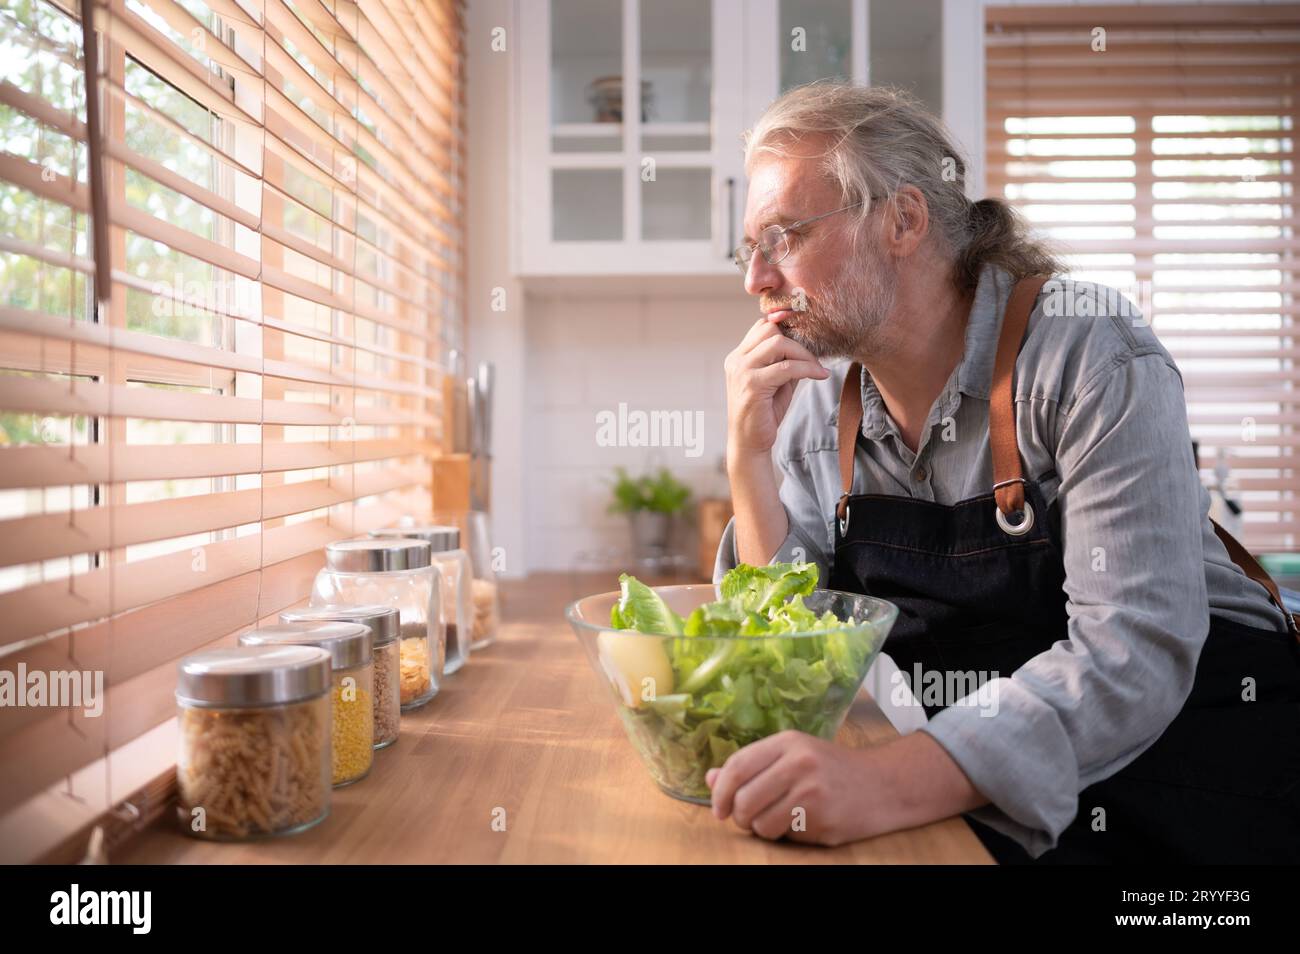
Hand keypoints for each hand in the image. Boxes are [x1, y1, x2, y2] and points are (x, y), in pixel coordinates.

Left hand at [705, 730, 887, 845]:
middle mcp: (799, 764)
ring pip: (761, 824)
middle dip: (739, 816)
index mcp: (788, 742)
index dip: (720, 791)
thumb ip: (752, 766)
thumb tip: (710, 778)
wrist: (883, 784)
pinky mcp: (824, 820)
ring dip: (763, 829)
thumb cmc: (831, 769)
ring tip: (780, 819)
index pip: (737, 766)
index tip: (718, 808)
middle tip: (748, 818)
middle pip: (744, 799)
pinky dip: (788, 835)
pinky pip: (787, 836)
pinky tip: (805, 822)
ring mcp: (812, 793)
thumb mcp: (793, 755)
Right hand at [724, 317, 828, 459]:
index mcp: (738, 357)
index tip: (806, 343)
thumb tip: (807, 344)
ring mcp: (742, 371)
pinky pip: (786, 367)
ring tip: (816, 368)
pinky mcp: (752, 385)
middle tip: (813, 359)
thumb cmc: (763, 414)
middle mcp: (736, 360)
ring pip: (778, 343)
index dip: (786, 329)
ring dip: (803, 354)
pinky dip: (807, 368)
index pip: (762, 326)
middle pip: (770, 329)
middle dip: (797, 341)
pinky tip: (820, 375)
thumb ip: (784, 361)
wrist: (749, 444)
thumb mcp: (775, 381)